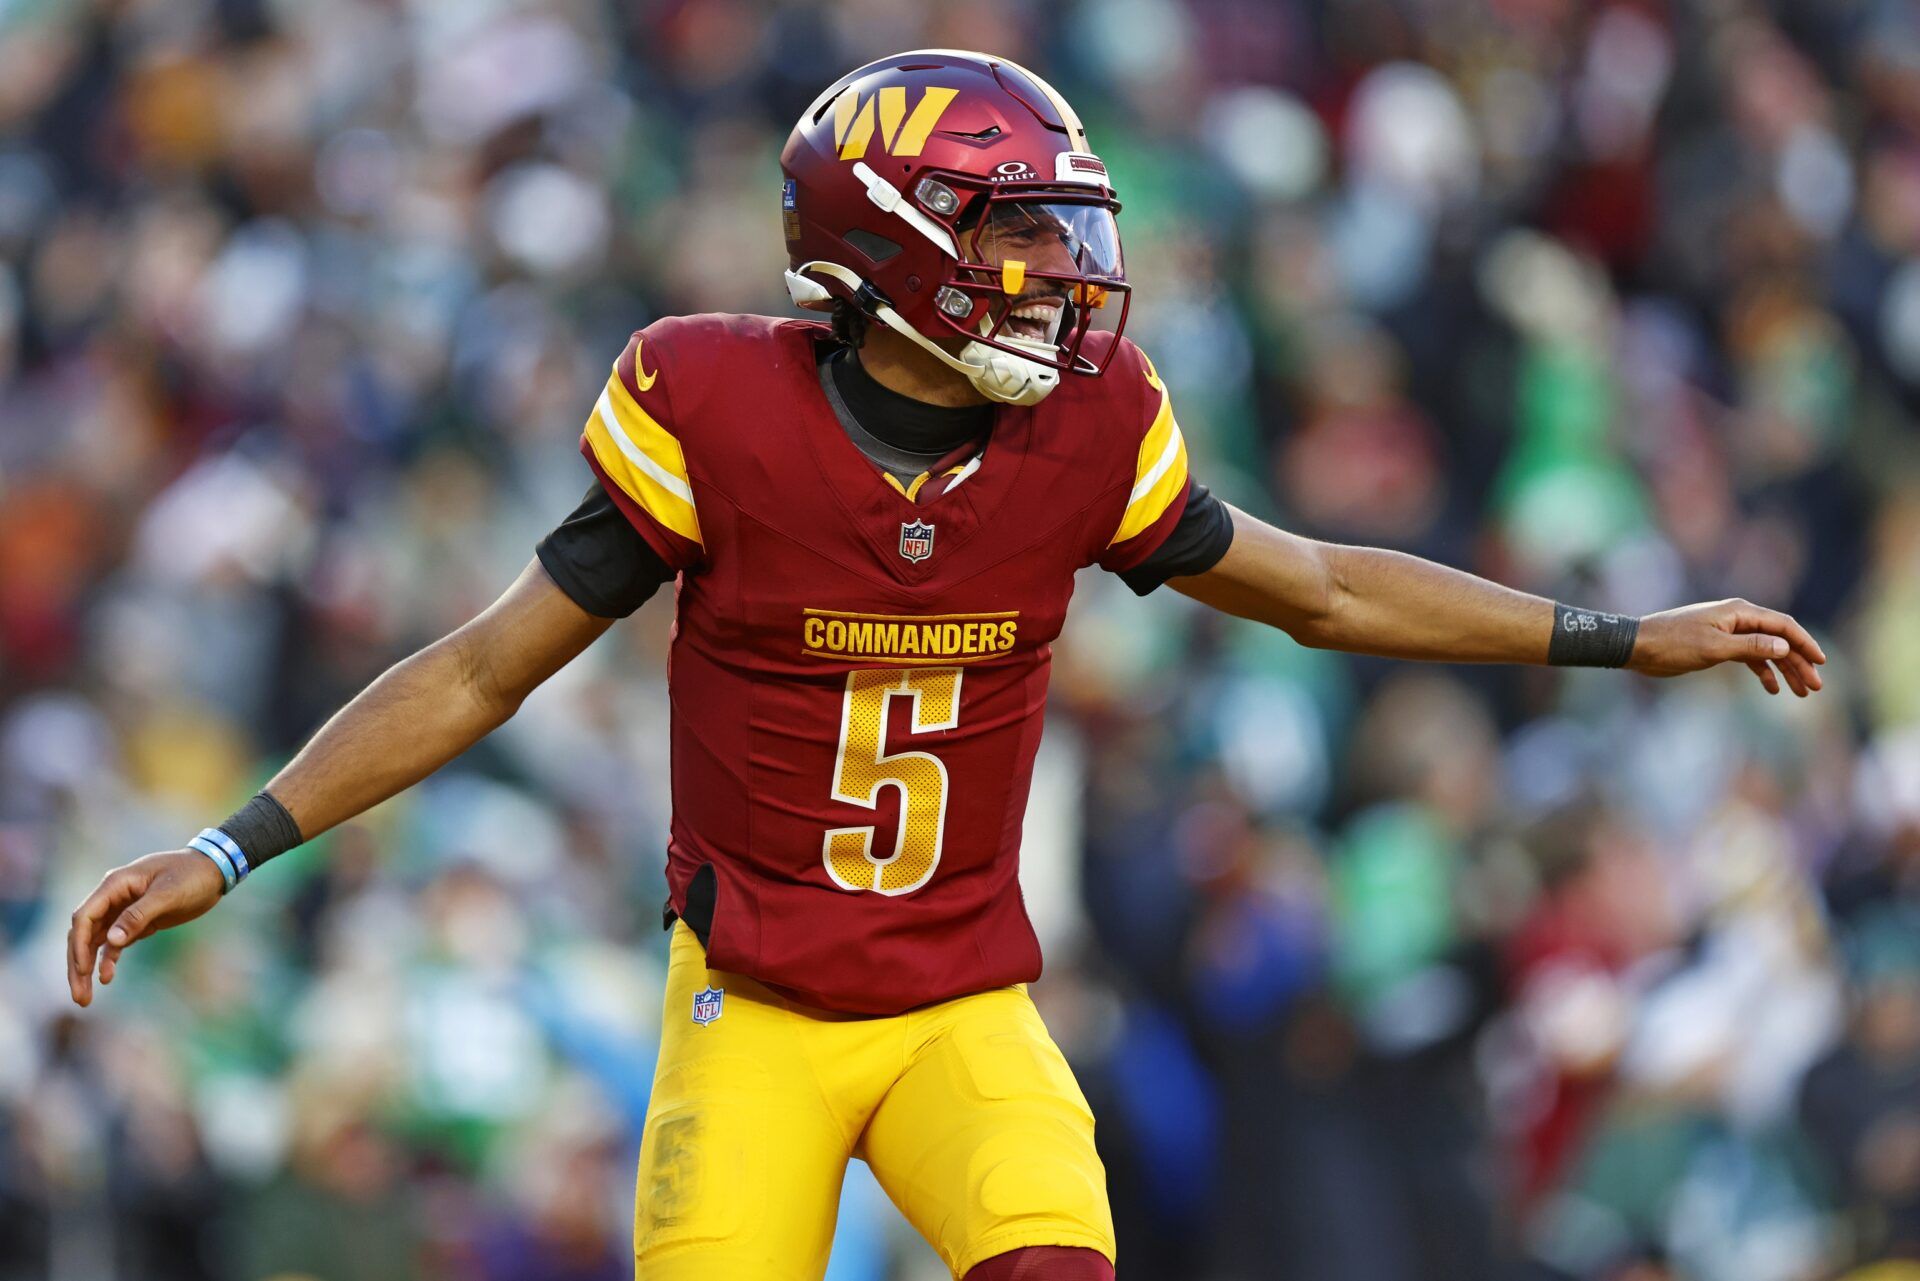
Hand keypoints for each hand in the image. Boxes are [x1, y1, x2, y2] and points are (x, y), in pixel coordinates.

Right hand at [67, 850, 226, 1006]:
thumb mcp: (168, 894)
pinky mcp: (136, 922)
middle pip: (84, 934)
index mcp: (115, 885)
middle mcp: (113, 898)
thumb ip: (139, 915)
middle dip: (77, 965)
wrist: (214, 869)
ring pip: (95, 942)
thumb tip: (111, 940)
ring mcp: (122, 910)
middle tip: (78, 996)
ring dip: (88, 968)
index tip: (82, 970)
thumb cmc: (192, 875)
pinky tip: (106, 977)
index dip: (79, 945)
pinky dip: (108, 960)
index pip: (85, 917)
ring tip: (84, 998)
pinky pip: (114, 944)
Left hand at [1628, 598, 1826, 695]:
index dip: (1805, 643)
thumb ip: (1749, 646)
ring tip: (1801, 692)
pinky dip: (1761, 671)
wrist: (1637, 646)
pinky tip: (1772, 689)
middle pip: (1778, 639)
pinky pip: (1748, 657)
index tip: (1821, 663)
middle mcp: (1737, 618)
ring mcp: (1728, 632)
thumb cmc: (1672, 643)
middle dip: (1799, 662)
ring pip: (1766, 650)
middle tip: (1816, 687)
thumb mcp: (1713, 648)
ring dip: (1784, 669)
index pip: (1783, 625)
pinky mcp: (1717, 646)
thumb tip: (1784, 645)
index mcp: (1739, 612)